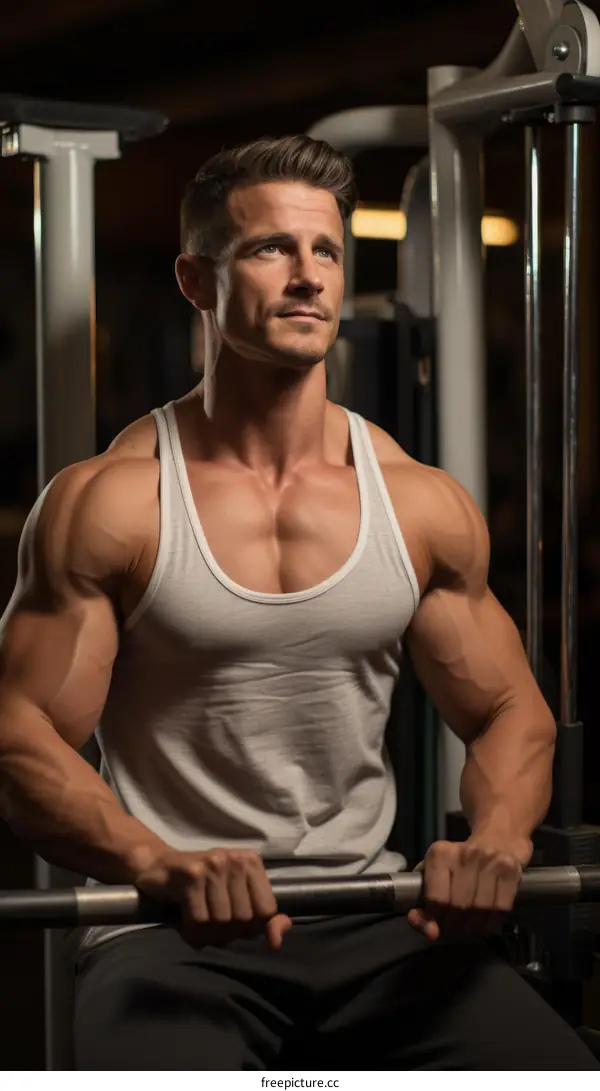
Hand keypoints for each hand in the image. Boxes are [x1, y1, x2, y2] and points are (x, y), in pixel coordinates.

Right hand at [134, 847, 291, 950]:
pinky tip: (183, 922)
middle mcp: (236, 859)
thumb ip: (260, 919)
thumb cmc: (199, 888)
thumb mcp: (234, 900)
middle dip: (225, 933)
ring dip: (206, 934)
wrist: (156, 868)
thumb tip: (278, 940)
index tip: (232, 925)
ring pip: (222, 922)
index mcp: (251, 862)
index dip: (250, 928)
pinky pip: (199, 920)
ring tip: (195, 924)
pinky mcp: (191, 873)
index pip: (267, 911)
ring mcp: (214, 864)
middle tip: (208, 926)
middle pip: (244, 919)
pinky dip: (190, 931)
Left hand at [407, 832, 532, 941]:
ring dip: (475, 927)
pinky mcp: (510, 868)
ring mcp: (489, 860)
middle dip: (456, 925)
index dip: (437, 918)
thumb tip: (430, 932)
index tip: (439, 922)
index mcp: (440, 853)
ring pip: (480, 910)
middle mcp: (464, 853)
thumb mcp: (434, 877)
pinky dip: (493, 922)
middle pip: (458, 906)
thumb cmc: (460, 863)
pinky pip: (500, 908)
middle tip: (456, 927)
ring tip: (471, 926)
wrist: (498, 839)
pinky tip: (487, 922)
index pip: (436, 899)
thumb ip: (422, 907)